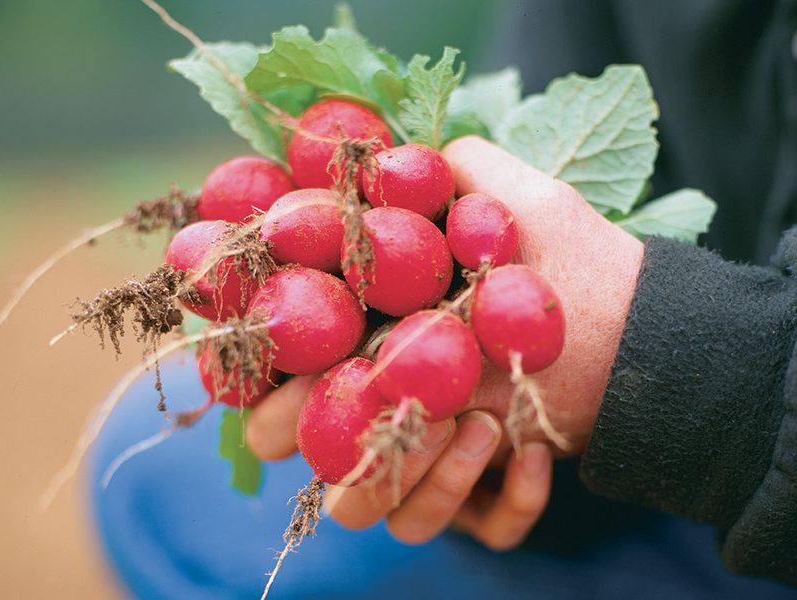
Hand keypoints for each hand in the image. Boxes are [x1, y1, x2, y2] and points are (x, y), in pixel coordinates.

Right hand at [246, 135, 643, 548]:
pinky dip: (506, 504)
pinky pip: (478, 530)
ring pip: (384, 516)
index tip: (288, 382)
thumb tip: (384, 162)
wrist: (655, 343)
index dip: (270, 393)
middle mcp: (401, 409)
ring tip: (485, 424)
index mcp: (386, 346)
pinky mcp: (491, 494)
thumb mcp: (524, 207)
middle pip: (318, 469)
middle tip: (399, 408)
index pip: (290, 383)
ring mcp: (444, 459)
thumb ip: (460, 174)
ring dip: (426, 481)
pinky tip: (539, 457)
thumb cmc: (580, 272)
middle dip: (338, 449)